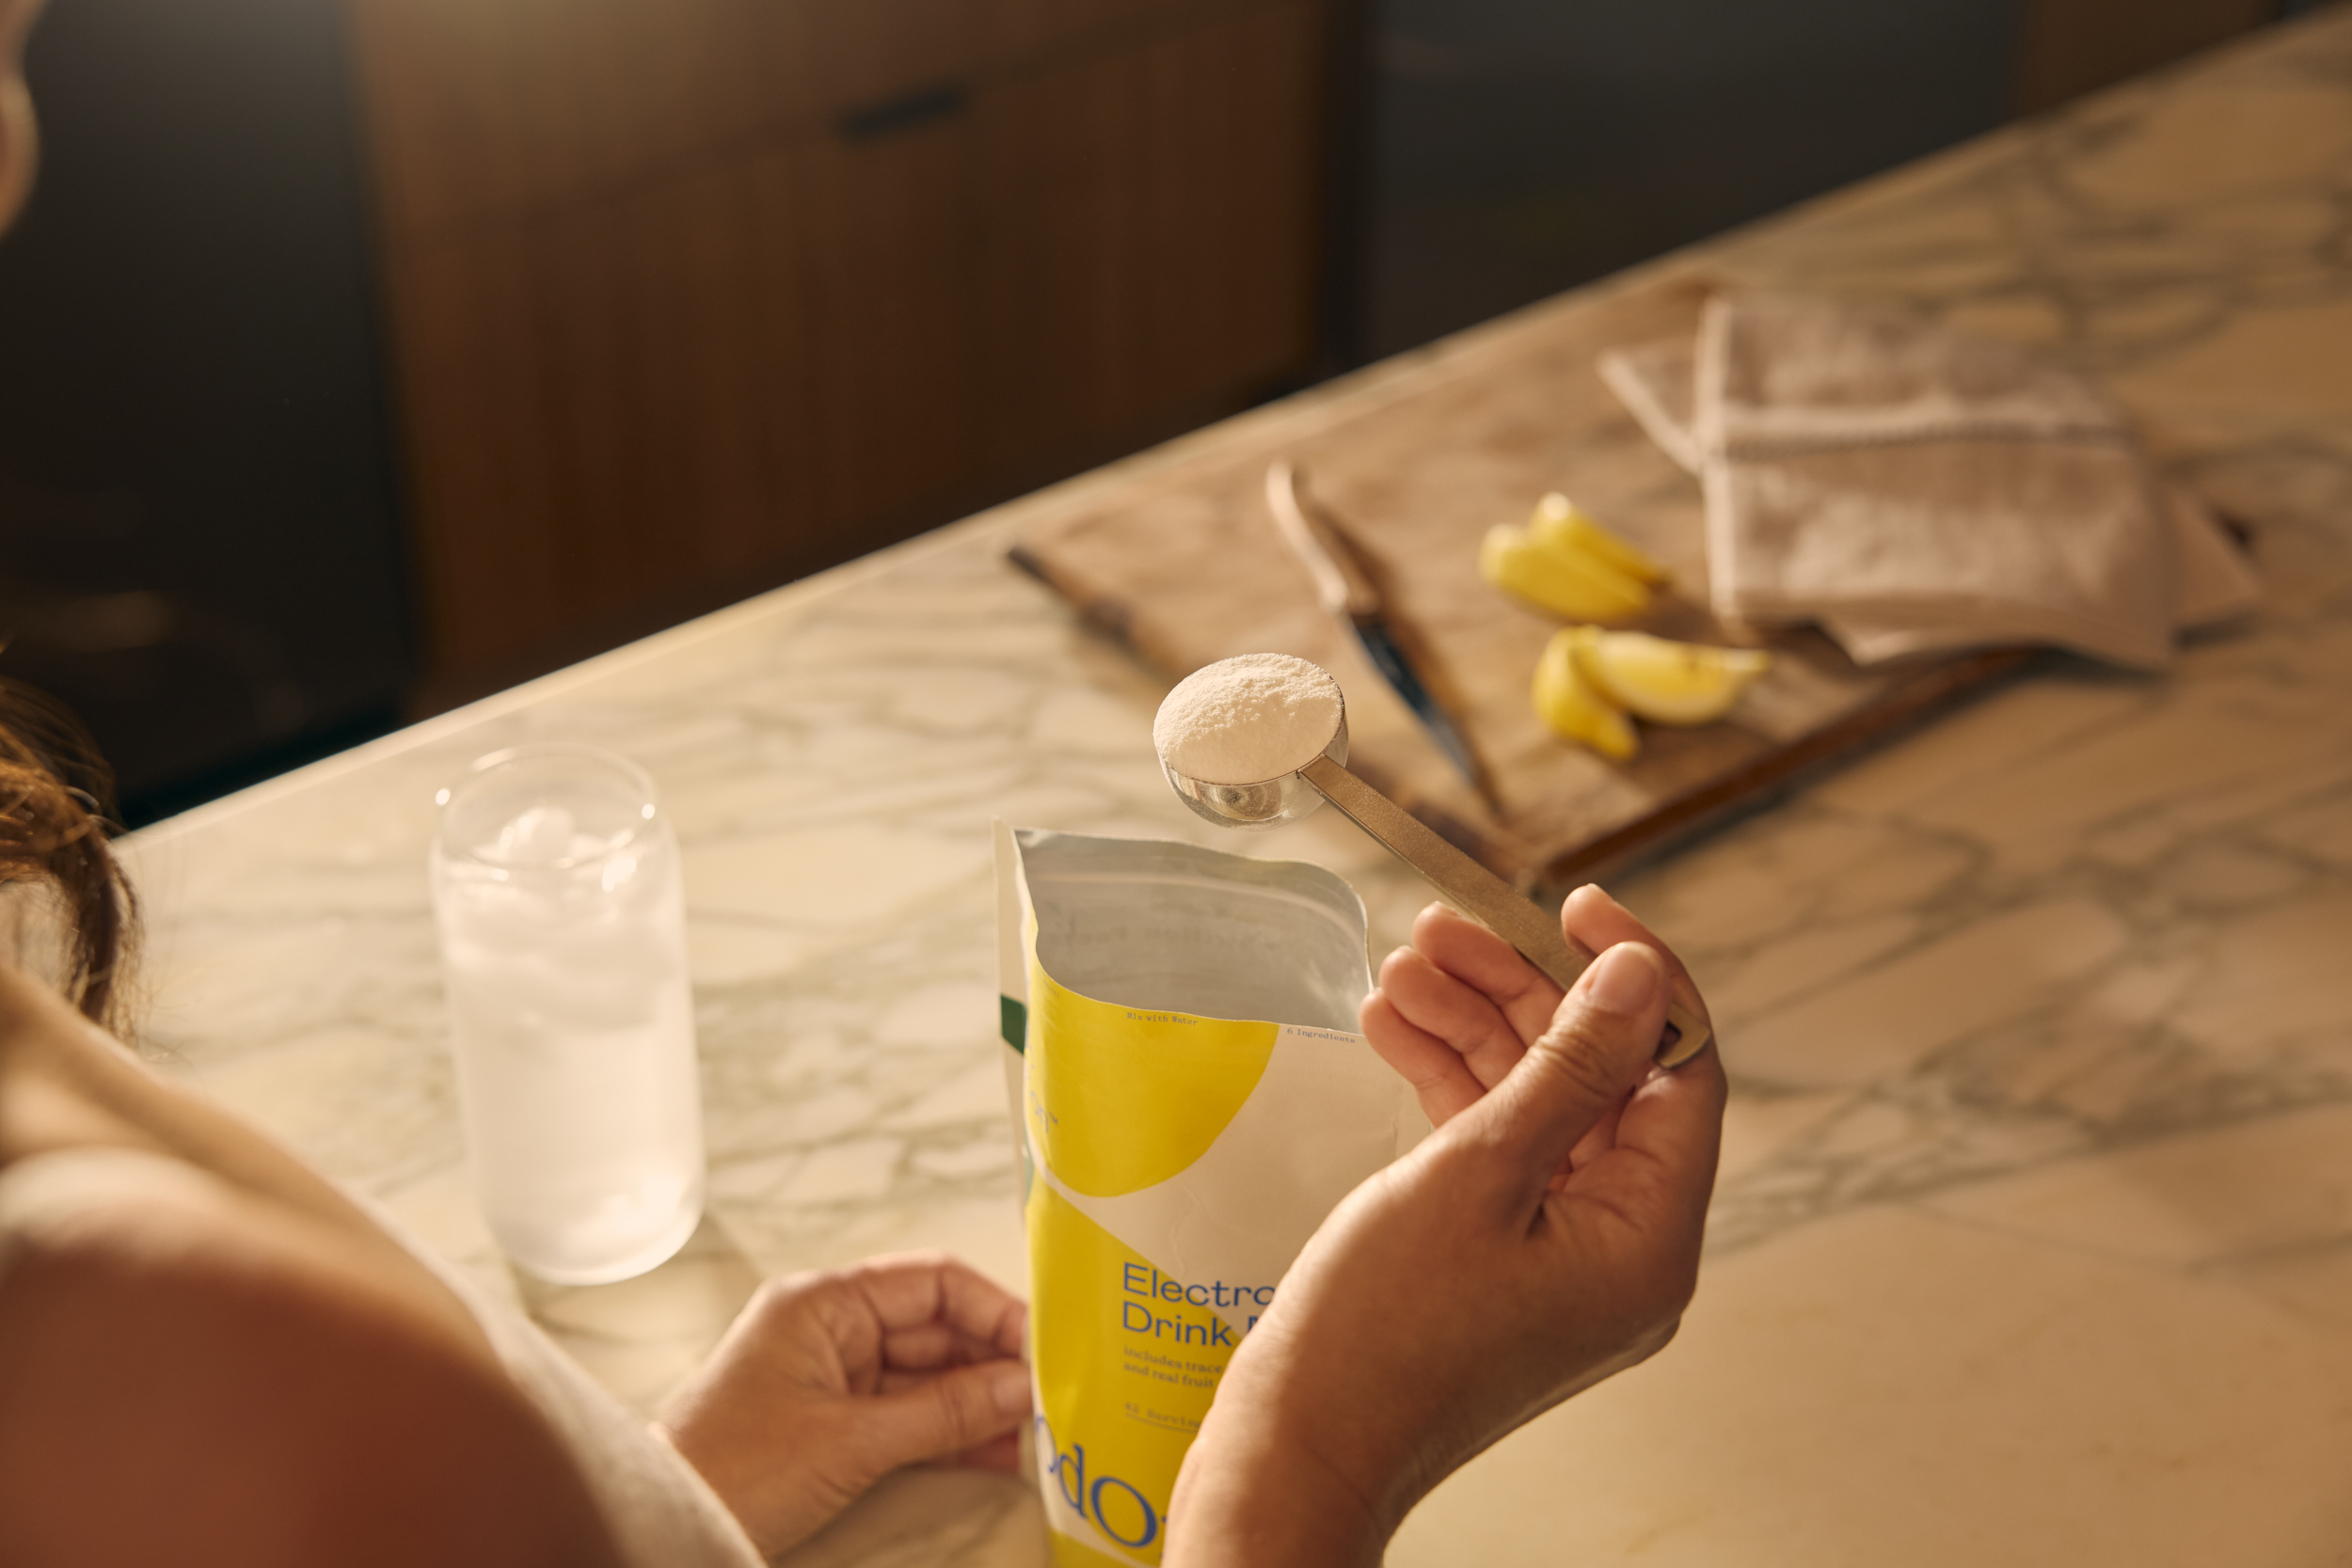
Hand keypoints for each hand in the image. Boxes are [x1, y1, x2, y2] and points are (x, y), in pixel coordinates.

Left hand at [652, 1252, 1030, 1556]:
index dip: (995, 1311)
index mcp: (824, 1301)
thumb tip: (1023, 1387)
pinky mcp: (833, 1418)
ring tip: (1037, 1433)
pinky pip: (908, 1412)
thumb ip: (945, 1411)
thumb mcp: (853, 1441)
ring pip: (928, 1374)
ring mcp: (832, 1372)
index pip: (933, 1281)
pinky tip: (998, 1452)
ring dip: (980, 1403)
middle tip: (1052, 1399)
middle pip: (936, 1327)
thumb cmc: (733, 1470)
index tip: (1043, 1349)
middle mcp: (830, 1324)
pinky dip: (950, 1431)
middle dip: (995, 1363)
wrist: (666, 1521)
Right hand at [1166, 889, 1725, 1566]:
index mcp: (1648, 1238)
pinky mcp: (1494, 1256)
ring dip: (1469, 1028)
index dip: (1633, 976)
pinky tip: (1389, 1027)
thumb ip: (1567, 1066)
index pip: (1680, 1071)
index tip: (1569, 905)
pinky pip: (1491, 1147)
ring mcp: (1555, 1254)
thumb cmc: (1384, 1331)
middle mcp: (1619, 1246)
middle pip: (1597, 1078)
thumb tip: (1638, 976)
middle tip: (1442, 929)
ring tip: (1398, 968)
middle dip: (1518, 994)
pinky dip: (1445, 1084)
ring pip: (1534, 1102)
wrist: (1296, 1446)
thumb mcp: (1479, 1172)